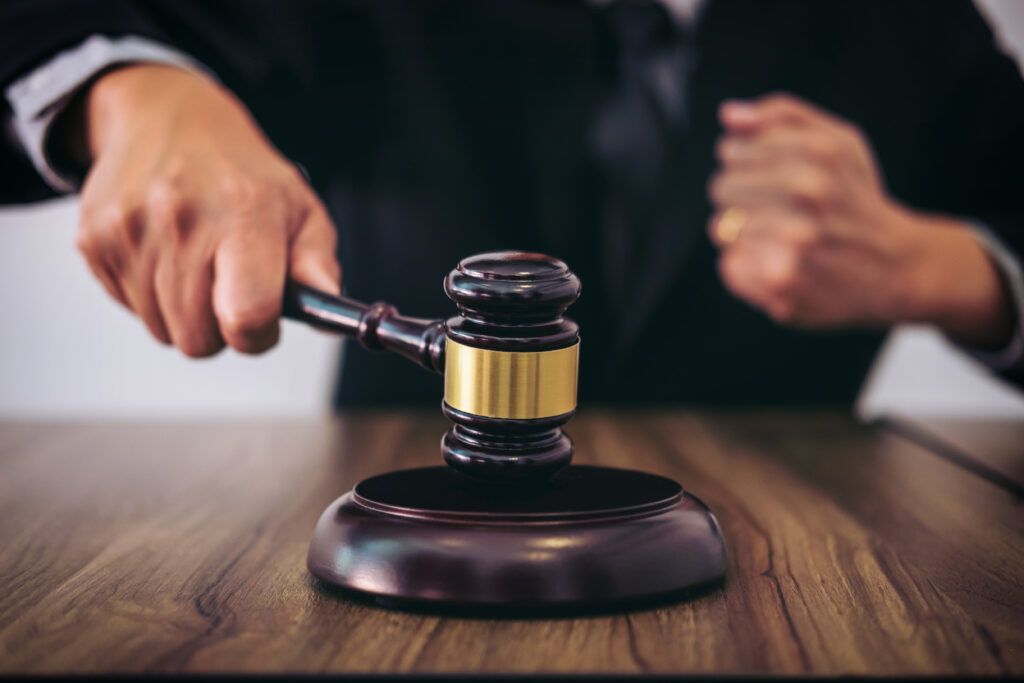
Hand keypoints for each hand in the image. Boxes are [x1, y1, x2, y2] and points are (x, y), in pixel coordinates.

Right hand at [73, 64, 340, 356]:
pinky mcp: (94, 239)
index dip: (258, 336)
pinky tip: (166, 254)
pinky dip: (151, 296)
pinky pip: (130, 308)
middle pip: (199, 337)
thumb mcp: (300, 209)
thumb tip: (327, 310)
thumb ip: (318, 265)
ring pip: (163, 330)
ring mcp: (131, 229)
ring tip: (198, 264)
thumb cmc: (243, 173)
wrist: (167, 117)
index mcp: (244, 211)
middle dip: (221, 328)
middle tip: (230, 288)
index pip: (248, 314)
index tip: (263, 325)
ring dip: (185, 314)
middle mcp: (181, 217)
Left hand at [708, 93, 1012, 348]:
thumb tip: (727, 114)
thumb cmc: (856, 198)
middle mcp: (808, 193)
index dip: (742, 161)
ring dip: (740, 232)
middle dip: (739, 195)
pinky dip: (746, 264)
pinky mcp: (782, 284)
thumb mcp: (838, 143)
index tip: (767, 173)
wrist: (897, 266)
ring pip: (721, 228)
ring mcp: (794, 241)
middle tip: (773, 207)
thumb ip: (781, 116)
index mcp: (818, 153)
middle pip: (721, 187)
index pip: (730, 150)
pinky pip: (730, 265)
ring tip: (776, 235)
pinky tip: (776, 262)